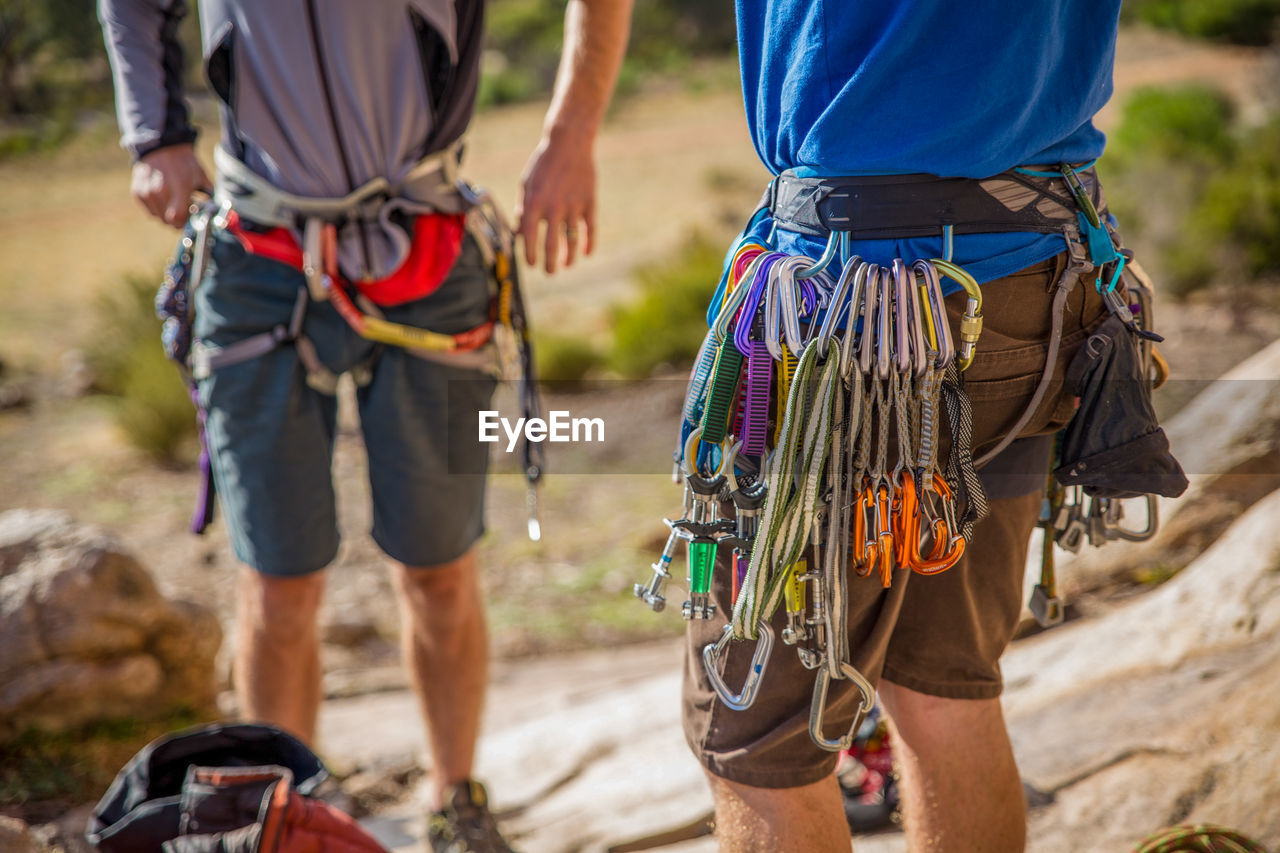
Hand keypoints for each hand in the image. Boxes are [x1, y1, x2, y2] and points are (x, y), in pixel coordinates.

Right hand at [131, 144, 210, 227]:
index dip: (185, 223)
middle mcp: (160, 191)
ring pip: (157, 217)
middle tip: (183, 209)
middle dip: (178, 220)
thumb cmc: (184, 162)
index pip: (178, 219)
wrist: (162, 145)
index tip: (190, 218)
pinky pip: (149, 210)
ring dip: (166, 214)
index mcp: (179, 187)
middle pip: (168, 221)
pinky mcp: (137, 191)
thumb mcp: (201, 177)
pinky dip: (156, 208)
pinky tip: (163, 197)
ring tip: (173, 201)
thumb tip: (216, 213)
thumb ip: (209, 197)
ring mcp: (146, 192)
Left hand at [515, 132, 595, 273]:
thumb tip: (518, 234)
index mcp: (534, 203)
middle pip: (550, 245)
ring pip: (571, 240)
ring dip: (569, 257)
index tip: (532, 264)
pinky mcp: (589, 202)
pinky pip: (589, 228)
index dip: (530, 254)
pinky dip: (589, 243)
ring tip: (567, 265)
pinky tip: (586, 253)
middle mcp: (553, 207)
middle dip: (549, 263)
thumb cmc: (543, 164)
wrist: (568, 142)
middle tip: (549, 272)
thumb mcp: (526, 184)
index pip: (529, 237)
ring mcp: (573, 205)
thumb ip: (522, 209)